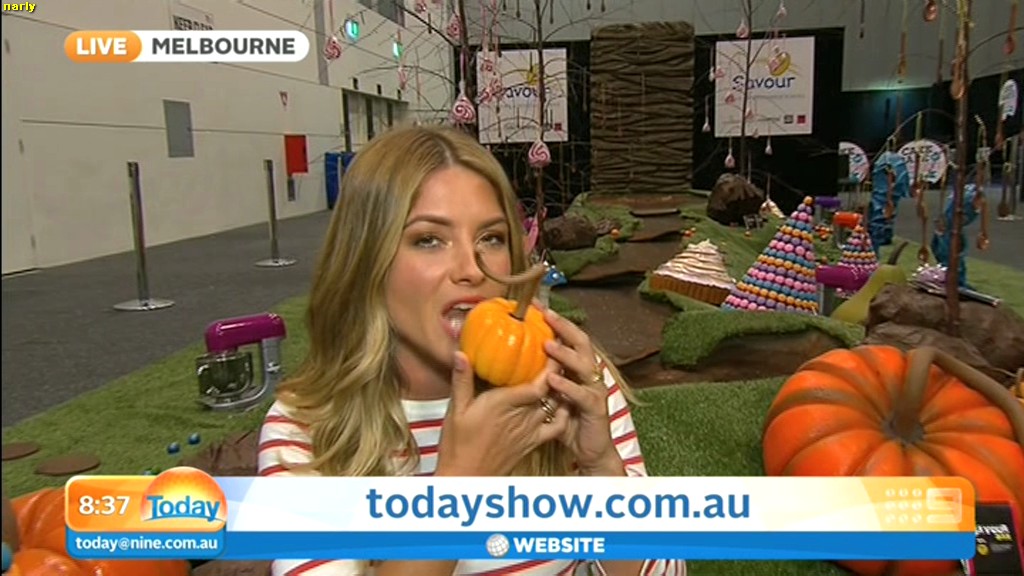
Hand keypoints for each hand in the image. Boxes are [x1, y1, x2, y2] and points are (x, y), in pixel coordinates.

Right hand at [434, 352, 569, 476]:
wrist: (467, 478)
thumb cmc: (458, 445)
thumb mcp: (456, 410)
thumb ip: (462, 380)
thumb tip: (461, 353)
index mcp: (505, 404)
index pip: (539, 383)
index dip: (550, 364)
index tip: (552, 345)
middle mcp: (523, 416)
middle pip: (552, 390)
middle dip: (559, 370)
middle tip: (561, 351)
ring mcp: (531, 430)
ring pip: (557, 405)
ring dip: (562, 387)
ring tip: (563, 370)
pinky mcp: (533, 442)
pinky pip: (557, 426)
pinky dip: (564, 412)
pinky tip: (563, 401)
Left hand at [540, 308, 622, 475]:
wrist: (590, 451)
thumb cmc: (567, 421)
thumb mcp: (549, 396)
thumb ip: (537, 377)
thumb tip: (508, 361)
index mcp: (578, 368)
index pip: (568, 338)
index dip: (555, 321)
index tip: (537, 305)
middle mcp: (589, 374)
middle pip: (581, 343)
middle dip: (564, 326)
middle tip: (546, 313)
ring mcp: (595, 390)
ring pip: (584, 365)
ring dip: (565, 353)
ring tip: (546, 343)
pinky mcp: (596, 408)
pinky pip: (581, 394)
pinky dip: (567, 385)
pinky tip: (552, 379)